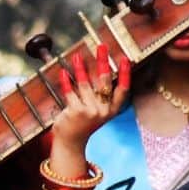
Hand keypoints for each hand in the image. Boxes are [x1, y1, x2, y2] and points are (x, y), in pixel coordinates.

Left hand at [48, 43, 131, 164]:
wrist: (71, 142)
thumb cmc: (84, 124)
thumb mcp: (97, 112)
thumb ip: (100, 96)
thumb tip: (100, 70)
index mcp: (112, 110)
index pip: (123, 90)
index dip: (125, 74)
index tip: (125, 59)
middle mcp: (103, 111)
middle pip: (104, 81)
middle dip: (103, 62)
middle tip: (102, 47)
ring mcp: (89, 112)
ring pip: (85, 84)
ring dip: (80, 68)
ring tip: (76, 56)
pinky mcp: (75, 111)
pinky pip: (70, 92)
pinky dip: (65, 82)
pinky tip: (63, 72)